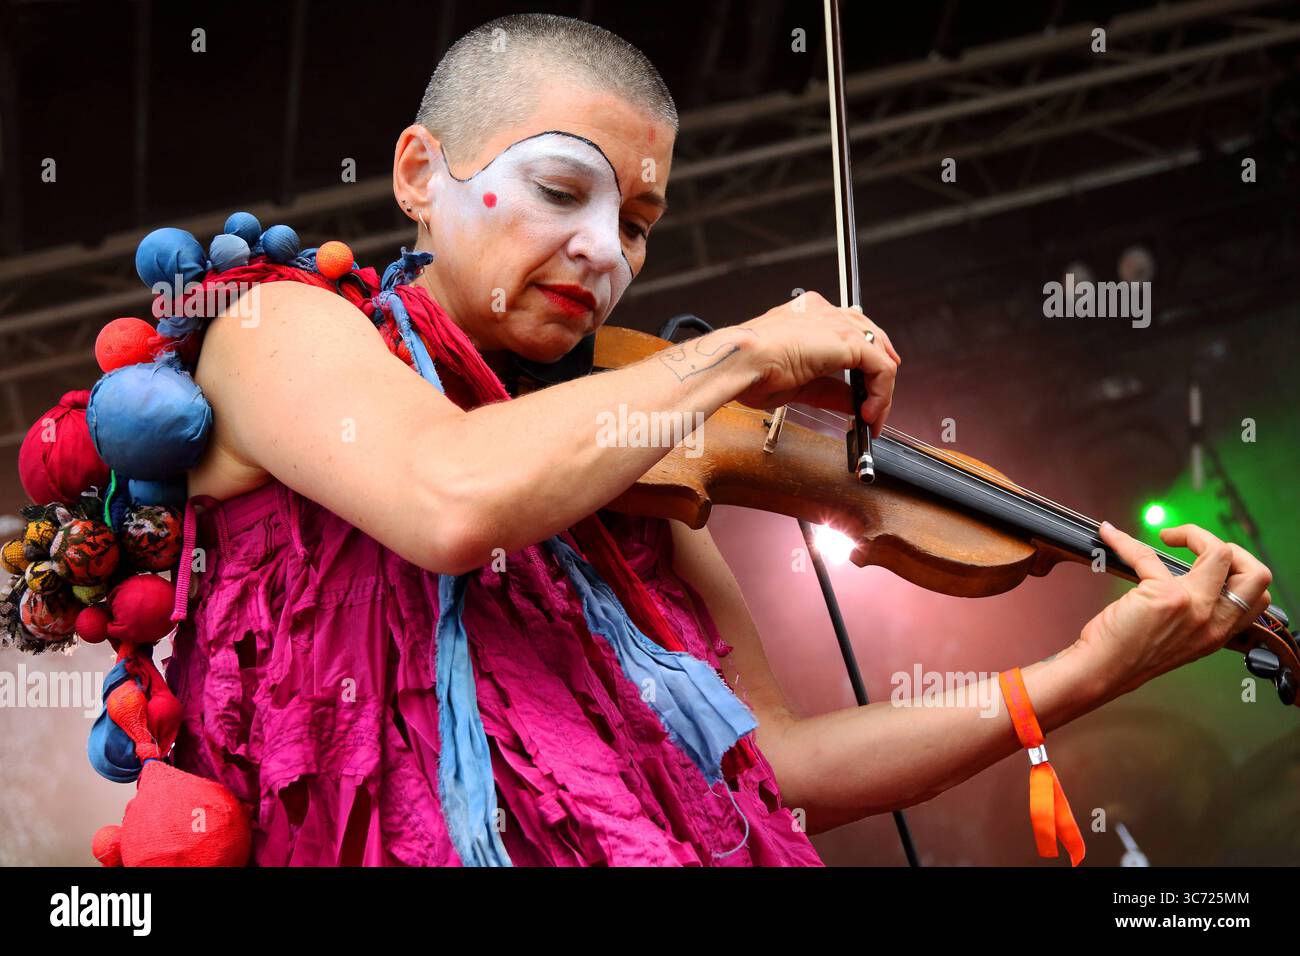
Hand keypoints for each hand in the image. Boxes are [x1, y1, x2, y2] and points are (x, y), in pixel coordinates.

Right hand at [733, 290, 899, 436]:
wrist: (741, 362)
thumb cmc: (752, 369)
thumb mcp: (802, 385)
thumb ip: (831, 390)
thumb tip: (851, 403)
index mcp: (809, 314)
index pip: (850, 329)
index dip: (865, 358)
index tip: (867, 386)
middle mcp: (826, 313)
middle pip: (871, 337)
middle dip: (881, 372)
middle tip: (878, 405)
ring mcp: (838, 323)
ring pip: (879, 353)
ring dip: (881, 390)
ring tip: (871, 416)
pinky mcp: (849, 340)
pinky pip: (881, 367)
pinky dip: (882, 393)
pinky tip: (868, 412)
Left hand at [1075, 521, 1272, 700]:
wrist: (1102, 671)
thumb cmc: (1127, 655)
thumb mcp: (1177, 638)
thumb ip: (1193, 613)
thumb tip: (1187, 576)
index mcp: (1218, 631)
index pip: (1257, 596)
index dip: (1239, 570)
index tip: (1208, 562)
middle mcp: (1213, 621)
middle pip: (1257, 574)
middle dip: (1233, 549)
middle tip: (1200, 545)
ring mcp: (1193, 607)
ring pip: (1221, 553)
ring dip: (1194, 534)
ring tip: (1169, 536)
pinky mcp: (1164, 596)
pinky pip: (1146, 553)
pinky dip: (1124, 541)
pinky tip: (1111, 537)